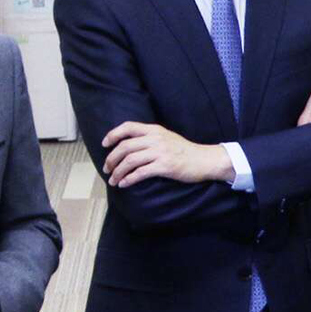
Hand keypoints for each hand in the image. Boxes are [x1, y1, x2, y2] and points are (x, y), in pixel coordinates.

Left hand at [101, 120, 231, 187]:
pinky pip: (141, 173)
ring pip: (130, 161)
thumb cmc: (185, 151)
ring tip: (113, 180)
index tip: (105, 145)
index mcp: (154, 130)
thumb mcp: (167, 137)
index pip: (128, 127)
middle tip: (107, 169)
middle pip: (125, 147)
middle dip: (112, 159)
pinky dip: (129, 179)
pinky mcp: (165, 166)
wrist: (205, 160)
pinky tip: (124, 184)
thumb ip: (150, 138)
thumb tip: (129, 146)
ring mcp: (160, 152)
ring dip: (118, 171)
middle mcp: (156, 139)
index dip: (113, 135)